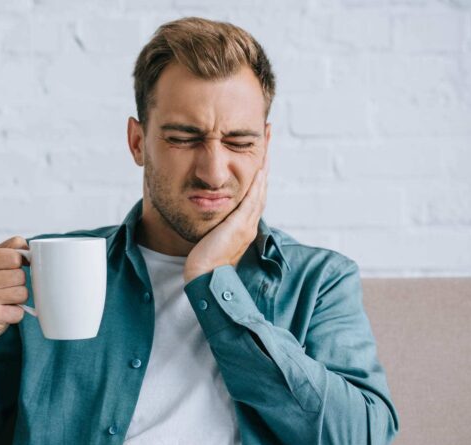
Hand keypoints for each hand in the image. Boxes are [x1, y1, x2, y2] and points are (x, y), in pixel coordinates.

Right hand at [0, 236, 29, 357]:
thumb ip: (9, 250)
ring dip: (18, 299)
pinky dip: (15, 314)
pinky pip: (19, 312)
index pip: (15, 255)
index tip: (12, 269)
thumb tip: (31, 249)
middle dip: (18, 284)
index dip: (19, 263)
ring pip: (23, 293)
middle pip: (21, 275)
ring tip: (4, 300)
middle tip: (4, 289)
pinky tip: (3, 312)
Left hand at [183, 154, 269, 282]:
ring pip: (261, 192)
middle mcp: (249, 225)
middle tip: (267, 142)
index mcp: (244, 228)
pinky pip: (253, 201)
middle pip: (262, 190)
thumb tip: (208, 214)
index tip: (259, 158)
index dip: (258, 177)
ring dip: (264, 169)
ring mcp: (247, 226)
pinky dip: (257, 184)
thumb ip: (215, 226)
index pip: (255, 196)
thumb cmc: (203, 261)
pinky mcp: (240, 227)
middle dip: (264, 165)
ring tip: (267, 149)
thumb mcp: (212, 237)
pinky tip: (259, 169)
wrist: (203, 277)